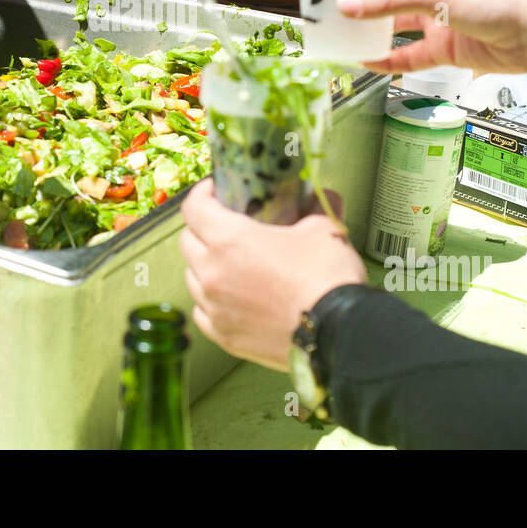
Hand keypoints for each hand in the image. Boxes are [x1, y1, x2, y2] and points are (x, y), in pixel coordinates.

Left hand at [179, 180, 366, 371]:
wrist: (339, 332)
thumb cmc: (327, 281)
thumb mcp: (323, 229)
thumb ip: (314, 208)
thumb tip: (322, 197)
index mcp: (230, 240)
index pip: (194, 207)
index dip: (203, 193)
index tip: (215, 191)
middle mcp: (214, 273)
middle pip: (187, 241)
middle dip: (201, 228)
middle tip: (224, 225)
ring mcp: (215, 308)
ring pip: (192, 278)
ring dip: (204, 266)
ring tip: (229, 263)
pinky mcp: (224, 336)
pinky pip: (202, 312)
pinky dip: (210, 301)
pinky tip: (229, 297)